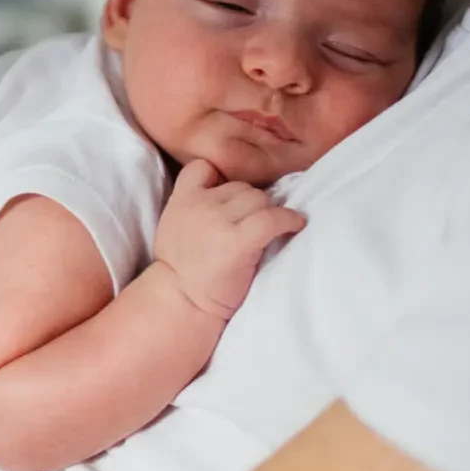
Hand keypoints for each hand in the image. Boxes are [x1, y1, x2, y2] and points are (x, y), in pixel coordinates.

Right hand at [153, 160, 307, 320]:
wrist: (182, 303)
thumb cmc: (183, 270)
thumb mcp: (174, 226)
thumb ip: (194, 206)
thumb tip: (229, 195)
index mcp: (181, 199)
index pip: (203, 167)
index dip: (221, 177)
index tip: (232, 196)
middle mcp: (200, 204)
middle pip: (241, 187)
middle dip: (250, 204)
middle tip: (254, 226)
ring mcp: (219, 221)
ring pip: (259, 199)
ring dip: (268, 212)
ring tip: (271, 230)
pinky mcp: (239, 241)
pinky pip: (272, 218)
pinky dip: (289, 220)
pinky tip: (295, 226)